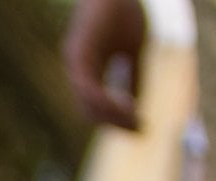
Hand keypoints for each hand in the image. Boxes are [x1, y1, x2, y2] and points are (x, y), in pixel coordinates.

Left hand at [64, 0, 147, 129]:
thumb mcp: (134, 51)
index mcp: (89, 71)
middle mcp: (78, 71)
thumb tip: (139, 104)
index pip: (98, 106)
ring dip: (112, 116)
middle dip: (115, 123)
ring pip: (88, 103)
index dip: (117, 120)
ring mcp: (75, 64)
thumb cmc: (123, 15)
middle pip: (90, 111)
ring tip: (135, 121)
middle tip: (139, 130)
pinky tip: (125, 107)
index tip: (140, 127)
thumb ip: (134, 76)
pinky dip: (104, 101)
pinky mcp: (76, 55)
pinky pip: (87, 87)